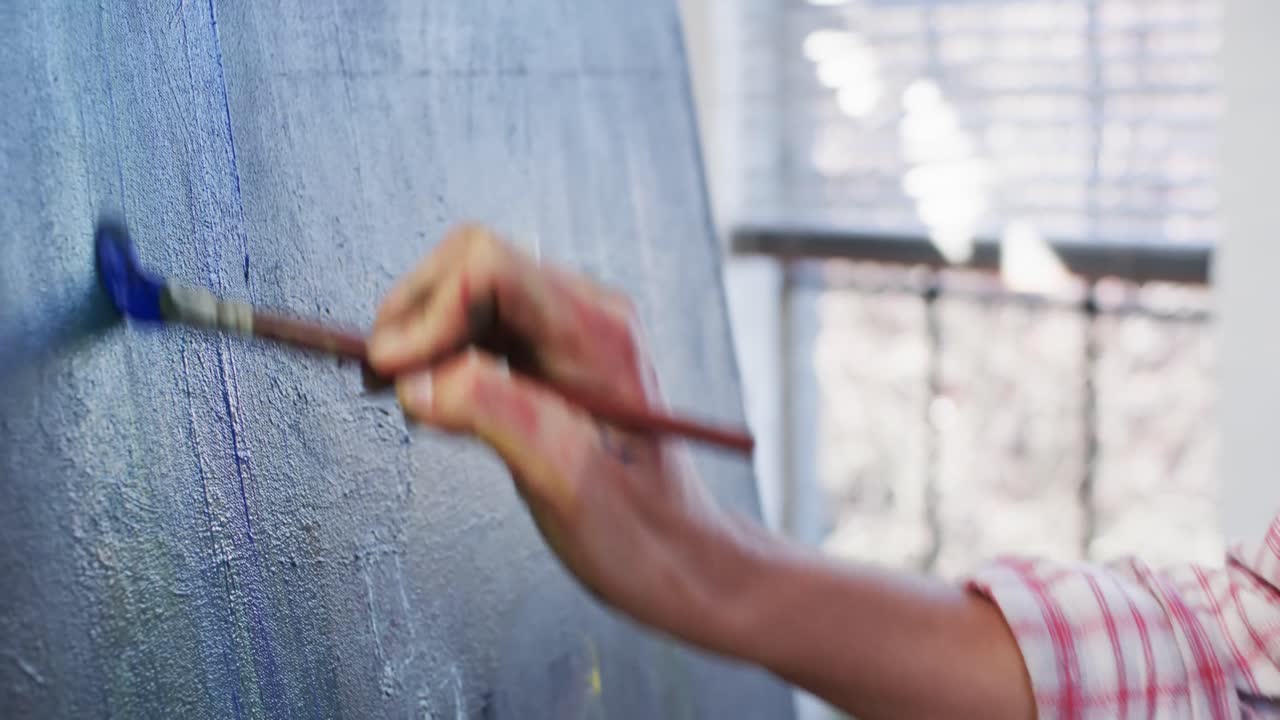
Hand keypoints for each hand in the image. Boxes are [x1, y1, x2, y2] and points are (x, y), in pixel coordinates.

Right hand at [368, 224, 749, 645]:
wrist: (677, 556)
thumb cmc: (635, 529)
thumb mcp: (562, 477)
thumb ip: (492, 413)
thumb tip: (415, 379)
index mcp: (596, 332)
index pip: (492, 266)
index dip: (428, 310)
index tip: (394, 370)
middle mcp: (584, 315)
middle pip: (474, 263)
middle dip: (415, 311)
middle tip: (378, 376)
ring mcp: (568, 332)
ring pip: (471, 291)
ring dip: (421, 330)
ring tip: (391, 387)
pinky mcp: (552, 357)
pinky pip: (482, 327)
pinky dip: (440, 351)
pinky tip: (424, 396)